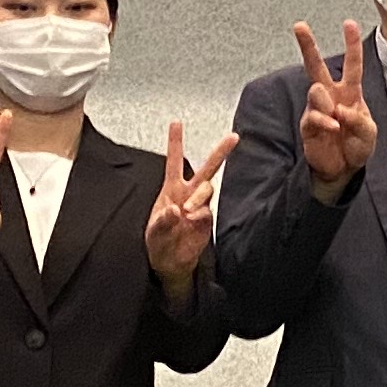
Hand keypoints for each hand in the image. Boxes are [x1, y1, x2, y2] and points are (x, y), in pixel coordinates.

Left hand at [143, 122, 233, 287]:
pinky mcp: (207, 221)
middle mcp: (188, 194)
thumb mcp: (153, 231)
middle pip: (207, 168)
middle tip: (234, 137)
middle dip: (221, 152)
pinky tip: (191, 221)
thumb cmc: (158, 242)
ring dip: (199, 195)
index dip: (176, 142)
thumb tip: (176, 209)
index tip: (176, 123)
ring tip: (187, 211)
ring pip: (208, 188)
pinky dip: (200, 214)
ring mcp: (199, 206)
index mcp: (171, 190)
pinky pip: (207, 211)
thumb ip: (162, 220)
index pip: (174, 161)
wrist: (170, 263)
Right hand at [292, 22, 378, 186]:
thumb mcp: (369, 133)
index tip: (348, 23)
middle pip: (317, 66)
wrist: (343, 170)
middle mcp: (331, 96)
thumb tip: (339, 109)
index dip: (351, 44)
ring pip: (316, 90)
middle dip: (308, 45)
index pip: (352, 64)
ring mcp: (318, 109)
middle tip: (299, 26)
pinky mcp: (308, 125)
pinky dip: (325, 121)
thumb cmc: (357, 146)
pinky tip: (332, 127)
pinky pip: (314, 116)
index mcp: (350, 93)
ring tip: (335, 118)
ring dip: (326, 102)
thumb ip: (359, 119)